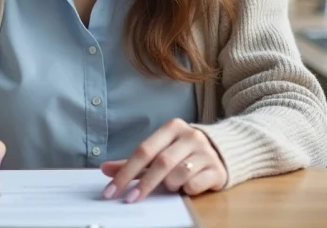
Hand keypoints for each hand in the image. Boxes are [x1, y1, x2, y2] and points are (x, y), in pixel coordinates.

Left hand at [100, 118, 226, 202]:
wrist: (221, 151)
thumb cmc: (182, 152)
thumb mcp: (158, 151)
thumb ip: (134, 161)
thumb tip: (105, 169)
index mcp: (172, 127)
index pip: (144, 150)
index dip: (126, 172)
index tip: (112, 190)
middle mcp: (190, 136)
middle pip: (161, 162)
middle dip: (144, 183)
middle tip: (130, 199)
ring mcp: (205, 152)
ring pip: (179, 173)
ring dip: (169, 185)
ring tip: (170, 185)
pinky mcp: (217, 169)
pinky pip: (196, 184)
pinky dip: (187, 189)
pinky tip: (187, 187)